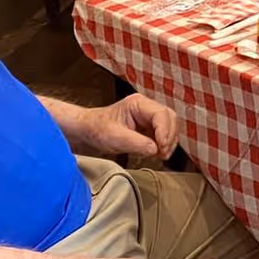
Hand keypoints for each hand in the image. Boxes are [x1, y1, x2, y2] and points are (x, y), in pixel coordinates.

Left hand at [62, 95, 181, 159]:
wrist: (89, 131)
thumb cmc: (97, 129)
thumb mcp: (114, 137)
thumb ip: (135, 143)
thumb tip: (155, 149)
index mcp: (137, 103)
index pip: (161, 114)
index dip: (165, 131)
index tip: (161, 147)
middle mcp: (146, 107)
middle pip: (170, 118)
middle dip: (169, 137)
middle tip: (163, 153)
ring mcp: (149, 117)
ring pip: (170, 126)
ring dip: (169, 142)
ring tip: (161, 154)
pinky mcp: (149, 127)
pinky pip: (164, 134)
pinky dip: (164, 145)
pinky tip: (158, 153)